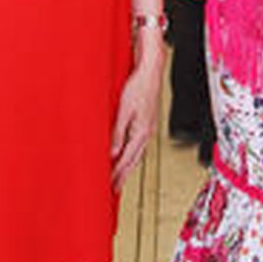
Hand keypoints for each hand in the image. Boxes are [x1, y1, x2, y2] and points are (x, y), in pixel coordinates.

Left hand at [110, 33, 164, 191]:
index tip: (110, 186)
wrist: (151, 72)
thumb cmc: (138, 87)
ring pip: (137, 154)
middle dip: (124, 175)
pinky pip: (139, 145)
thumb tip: (113, 152)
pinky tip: (127, 154)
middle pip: (134, 160)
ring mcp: (148, 128)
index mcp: (141, 132)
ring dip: (128, 166)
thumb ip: (118, 133)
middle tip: (115, 188)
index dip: (118, 174)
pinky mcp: (147, 123)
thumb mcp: (124, 110)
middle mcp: (146, 133)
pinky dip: (132, 154)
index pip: (127, 159)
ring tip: (120, 177)